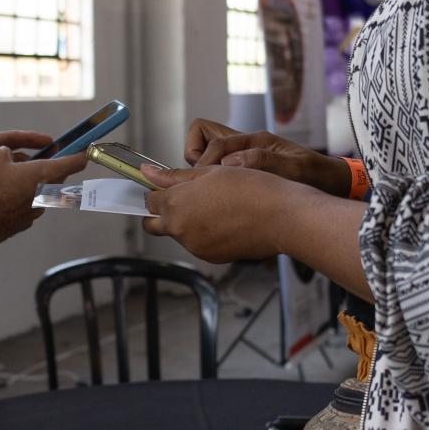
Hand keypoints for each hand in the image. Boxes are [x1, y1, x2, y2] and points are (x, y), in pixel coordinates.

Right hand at [0, 147, 85, 261]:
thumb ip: (9, 151)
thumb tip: (9, 154)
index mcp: (45, 173)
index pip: (76, 161)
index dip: (82, 152)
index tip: (86, 147)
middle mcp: (47, 193)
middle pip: (59, 175)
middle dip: (51, 166)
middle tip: (40, 158)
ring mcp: (38, 209)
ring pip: (43, 190)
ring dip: (35, 183)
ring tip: (12, 178)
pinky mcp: (27, 220)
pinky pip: (30, 203)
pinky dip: (23, 197)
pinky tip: (5, 195)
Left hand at [141, 164, 299, 263]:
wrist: (281, 216)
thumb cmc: (250, 188)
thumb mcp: (210, 172)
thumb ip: (174, 176)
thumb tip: (148, 173)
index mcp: (176, 205)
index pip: (150, 201)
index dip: (157, 190)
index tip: (166, 185)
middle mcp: (180, 229)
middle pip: (155, 223)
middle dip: (162, 212)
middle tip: (183, 198)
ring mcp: (195, 246)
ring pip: (179, 233)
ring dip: (186, 221)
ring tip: (215, 204)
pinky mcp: (211, 257)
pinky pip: (198, 243)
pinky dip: (204, 233)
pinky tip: (225, 219)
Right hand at [185, 118, 348, 195]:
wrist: (333, 185)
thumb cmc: (317, 176)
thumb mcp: (294, 169)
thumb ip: (264, 162)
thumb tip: (230, 162)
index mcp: (256, 141)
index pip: (215, 140)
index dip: (204, 161)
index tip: (204, 180)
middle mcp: (247, 145)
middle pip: (204, 136)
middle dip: (196, 156)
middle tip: (203, 181)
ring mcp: (246, 156)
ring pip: (210, 153)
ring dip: (204, 169)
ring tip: (212, 189)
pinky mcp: (248, 170)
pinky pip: (221, 168)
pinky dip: (215, 179)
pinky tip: (223, 197)